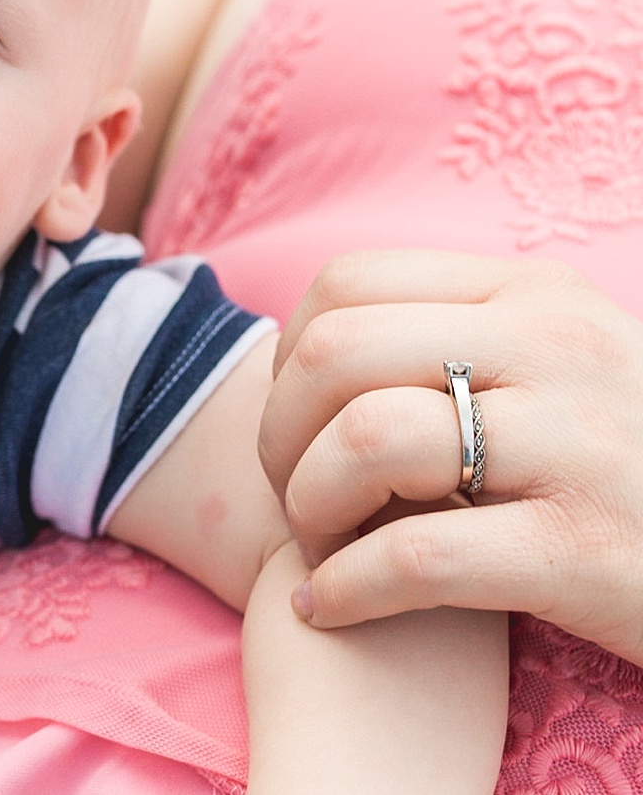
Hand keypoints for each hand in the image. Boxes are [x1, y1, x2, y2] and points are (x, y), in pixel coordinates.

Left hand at [258, 251, 642, 665]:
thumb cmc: (627, 469)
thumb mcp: (560, 368)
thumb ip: (458, 343)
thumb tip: (307, 352)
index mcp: (536, 294)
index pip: (349, 284)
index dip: (290, 357)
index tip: (298, 422)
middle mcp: (558, 348)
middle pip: (338, 354)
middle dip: (281, 432)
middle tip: (292, 494)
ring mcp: (578, 446)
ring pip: (368, 439)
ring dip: (309, 504)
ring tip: (318, 546)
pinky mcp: (585, 549)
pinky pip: (416, 556)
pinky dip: (347, 586)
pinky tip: (330, 606)